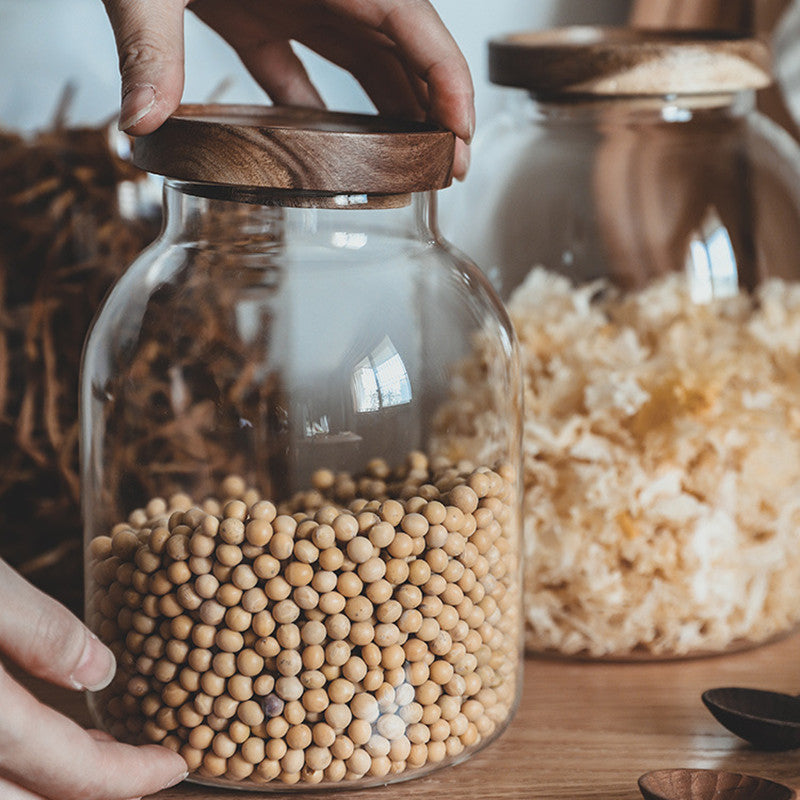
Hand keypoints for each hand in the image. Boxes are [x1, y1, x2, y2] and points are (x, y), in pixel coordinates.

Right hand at [0, 559, 186, 799]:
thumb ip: (41, 631)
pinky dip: (26, 764)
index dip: (130, 778)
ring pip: (7, 791)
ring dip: (58, 780)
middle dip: (97, 790)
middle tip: (147, 764)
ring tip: (109, 749)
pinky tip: (49, 733)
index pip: (71, 774)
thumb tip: (101, 671)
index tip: (177, 764)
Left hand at [101, 0, 474, 177]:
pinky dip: (320, 112)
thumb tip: (142, 122)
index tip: (462, 134)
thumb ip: (152, 43)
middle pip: (401, 49)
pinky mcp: (257, 15)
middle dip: (434, 109)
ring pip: (365, 61)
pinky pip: (302, 70)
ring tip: (410, 169)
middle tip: (449, 171)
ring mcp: (292, 0)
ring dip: (393, 113)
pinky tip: (329, 153)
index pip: (410, 21)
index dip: (447, 77)